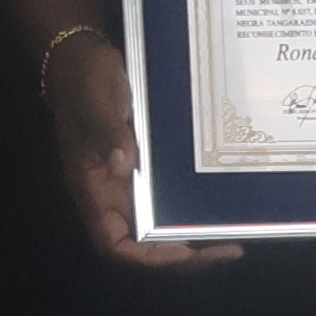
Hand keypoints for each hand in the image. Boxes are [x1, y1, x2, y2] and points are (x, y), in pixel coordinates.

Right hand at [41, 28, 236, 268]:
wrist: (83, 58)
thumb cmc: (84, 81)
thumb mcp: (96, 101)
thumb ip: (108, 131)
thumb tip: (125, 164)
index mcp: (93, 189)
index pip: (114, 243)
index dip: (148, 257)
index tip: (184, 251)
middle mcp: (112, 195)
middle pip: (145, 245)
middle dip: (185, 255)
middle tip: (228, 248)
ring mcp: (130, 184)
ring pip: (161, 227)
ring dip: (194, 239)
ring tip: (232, 240)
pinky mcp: (145, 168)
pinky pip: (169, 200)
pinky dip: (193, 210)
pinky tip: (221, 205)